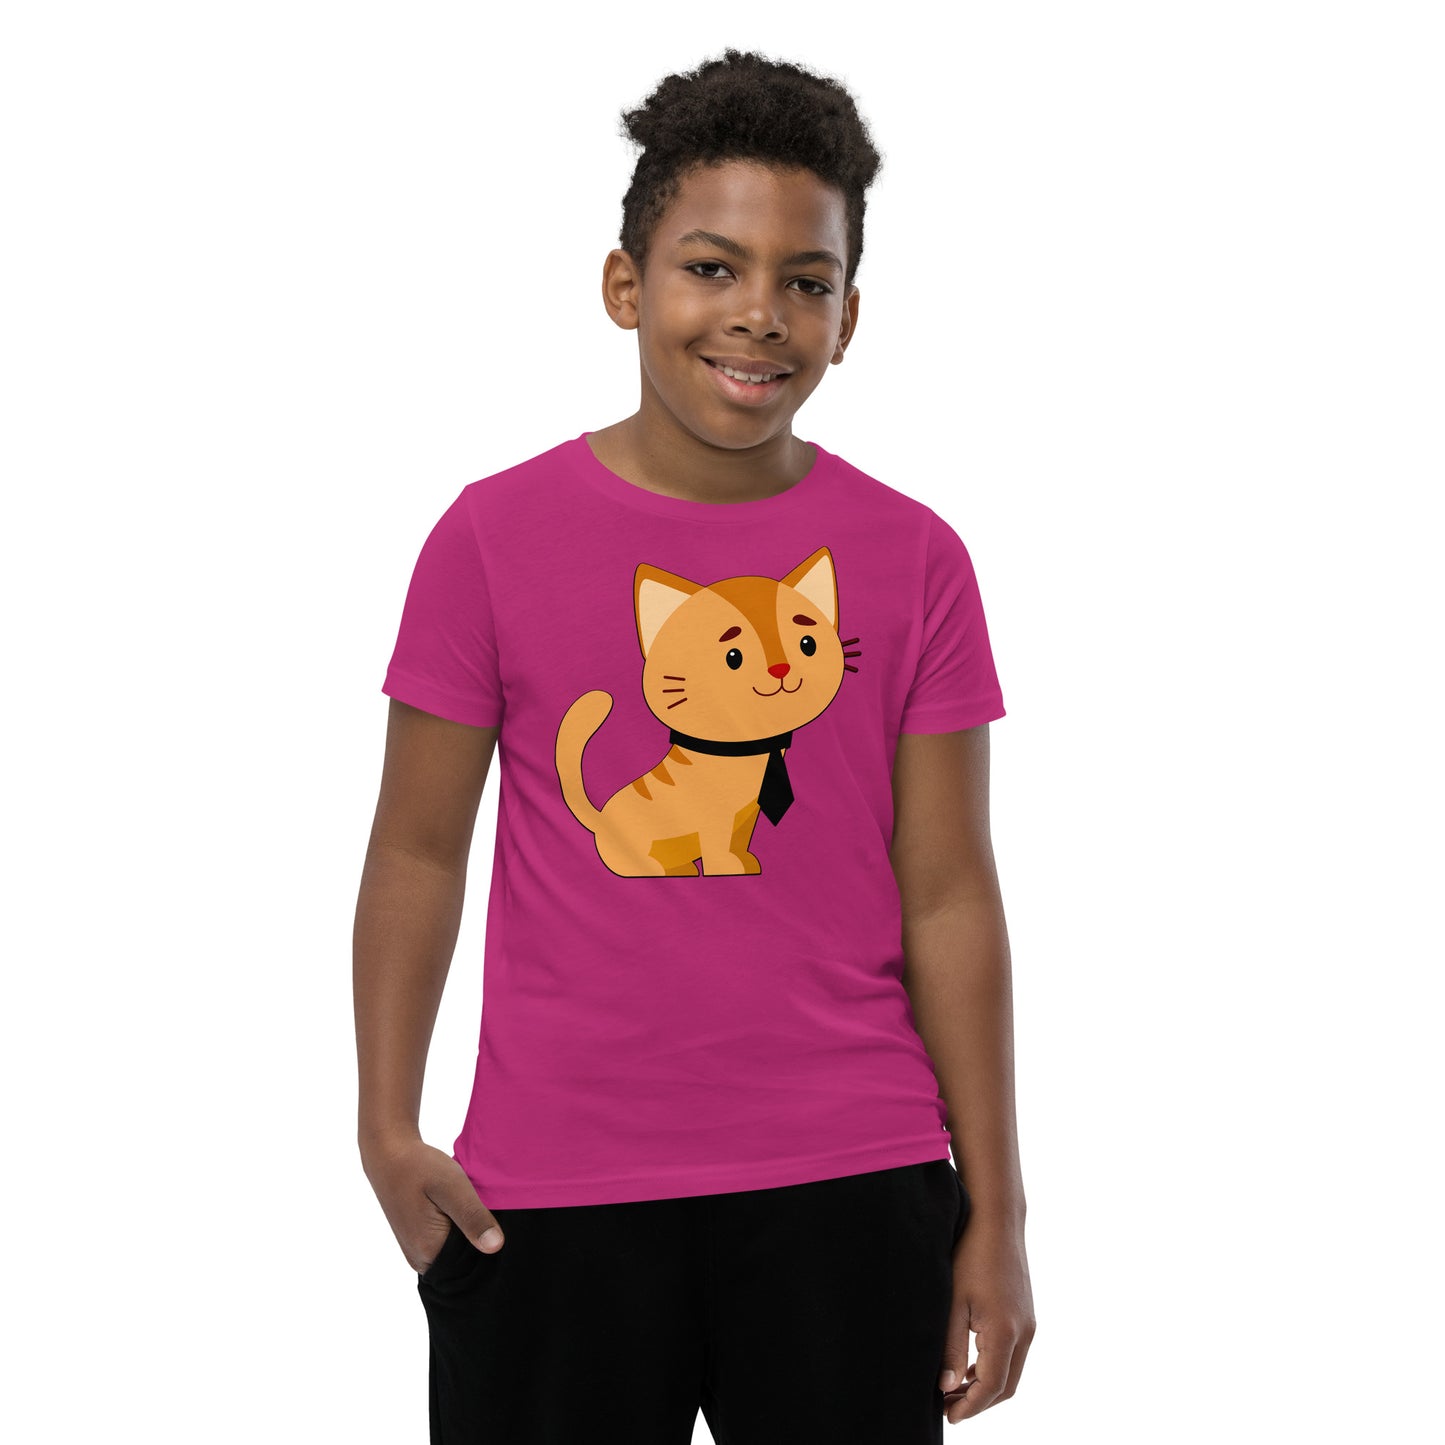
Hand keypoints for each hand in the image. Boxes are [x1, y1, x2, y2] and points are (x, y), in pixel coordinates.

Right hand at [360, 1132, 505, 1272]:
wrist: (390, 1155)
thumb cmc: (420, 1168)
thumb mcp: (452, 1187)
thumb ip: (472, 1217)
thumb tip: (496, 1247)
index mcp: (429, 1252)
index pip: (473, 1263)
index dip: (488, 1241)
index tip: (492, 1216)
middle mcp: (421, 1260)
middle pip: (464, 1260)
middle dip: (478, 1237)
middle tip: (479, 1205)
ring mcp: (417, 1252)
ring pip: (456, 1250)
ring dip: (467, 1231)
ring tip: (466, 1205)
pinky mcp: (417, 1241)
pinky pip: (446, 1243)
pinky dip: (456, 1228)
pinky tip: (457, 1208)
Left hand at [938, 1217, 1035, 1423]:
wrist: (997, 1220)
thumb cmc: (970, 1256)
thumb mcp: (953, 1302)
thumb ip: (951, 1347)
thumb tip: (948, 1386)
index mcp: (1006, 1332)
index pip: (991, 1387)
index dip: (970, 1407)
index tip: (948, 1417)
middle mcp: (1024, 1332)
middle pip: (1006, 1386)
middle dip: (979, 1403)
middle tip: (948, 1408)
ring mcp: (1029, 1323)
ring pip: (1012, 1372)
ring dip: (987, 1386)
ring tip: (954, 1389)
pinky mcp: (1026, 1315)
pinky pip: (1014, 1354)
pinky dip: (994, 1367)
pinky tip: (970, 1364)